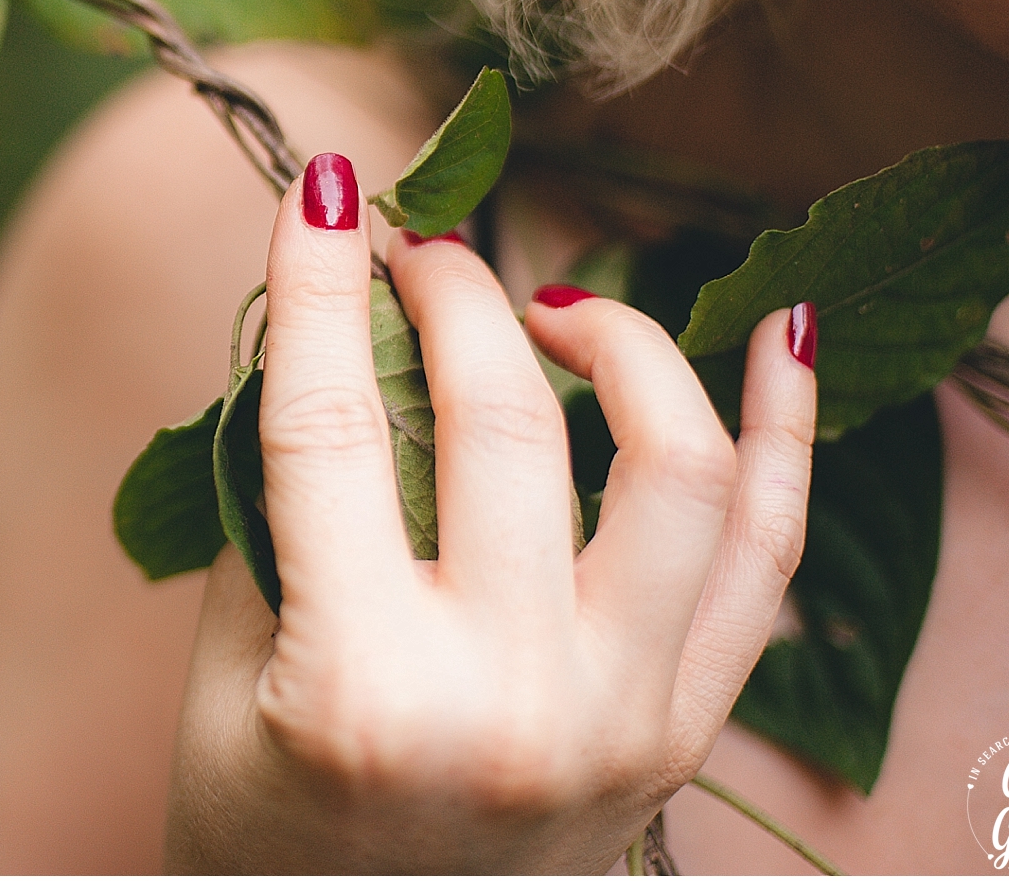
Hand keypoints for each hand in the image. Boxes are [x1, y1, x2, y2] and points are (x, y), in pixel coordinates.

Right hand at [164, 153, 816, 872]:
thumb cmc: (262, 831)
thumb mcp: (221, 676)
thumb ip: (275, 507)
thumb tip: (341, 341)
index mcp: (360, 692)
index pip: (333, 428)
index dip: (323, 289)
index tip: (324, 192)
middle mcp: (509, 703)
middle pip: (503, 424)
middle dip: (456, 294)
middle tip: (420, 248)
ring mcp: (622, 723)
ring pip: (675, 471)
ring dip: (620, 346)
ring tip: (555, 307)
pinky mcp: (683, 733)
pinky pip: (767, 556)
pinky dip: (788, 431)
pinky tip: (783, 327)